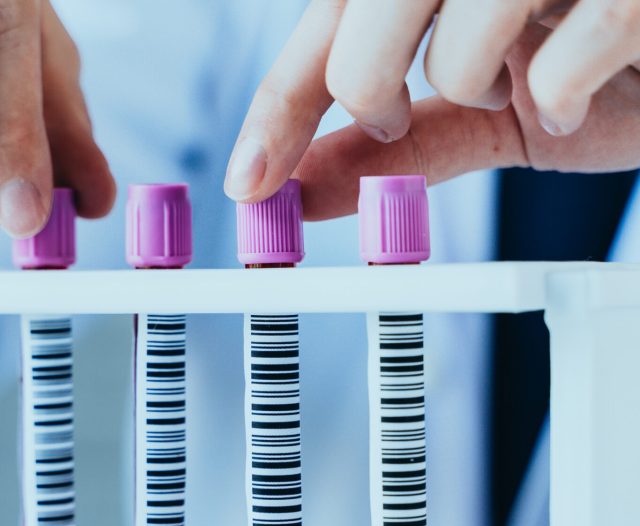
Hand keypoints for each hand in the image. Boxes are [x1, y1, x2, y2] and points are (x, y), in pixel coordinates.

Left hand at [225, 0, 639, 219]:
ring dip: (479, 83)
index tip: (249, 181)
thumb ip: (398, 146)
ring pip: (454, 41)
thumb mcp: (481, 114)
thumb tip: (300, 191)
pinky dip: (563, 97)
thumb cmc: (593, 69)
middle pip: (366, 13)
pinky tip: (589, 87)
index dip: (279, 108)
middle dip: (369, 87)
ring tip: (525, 78)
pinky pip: (560, 61)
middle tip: (399, 111)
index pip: (328, 25)